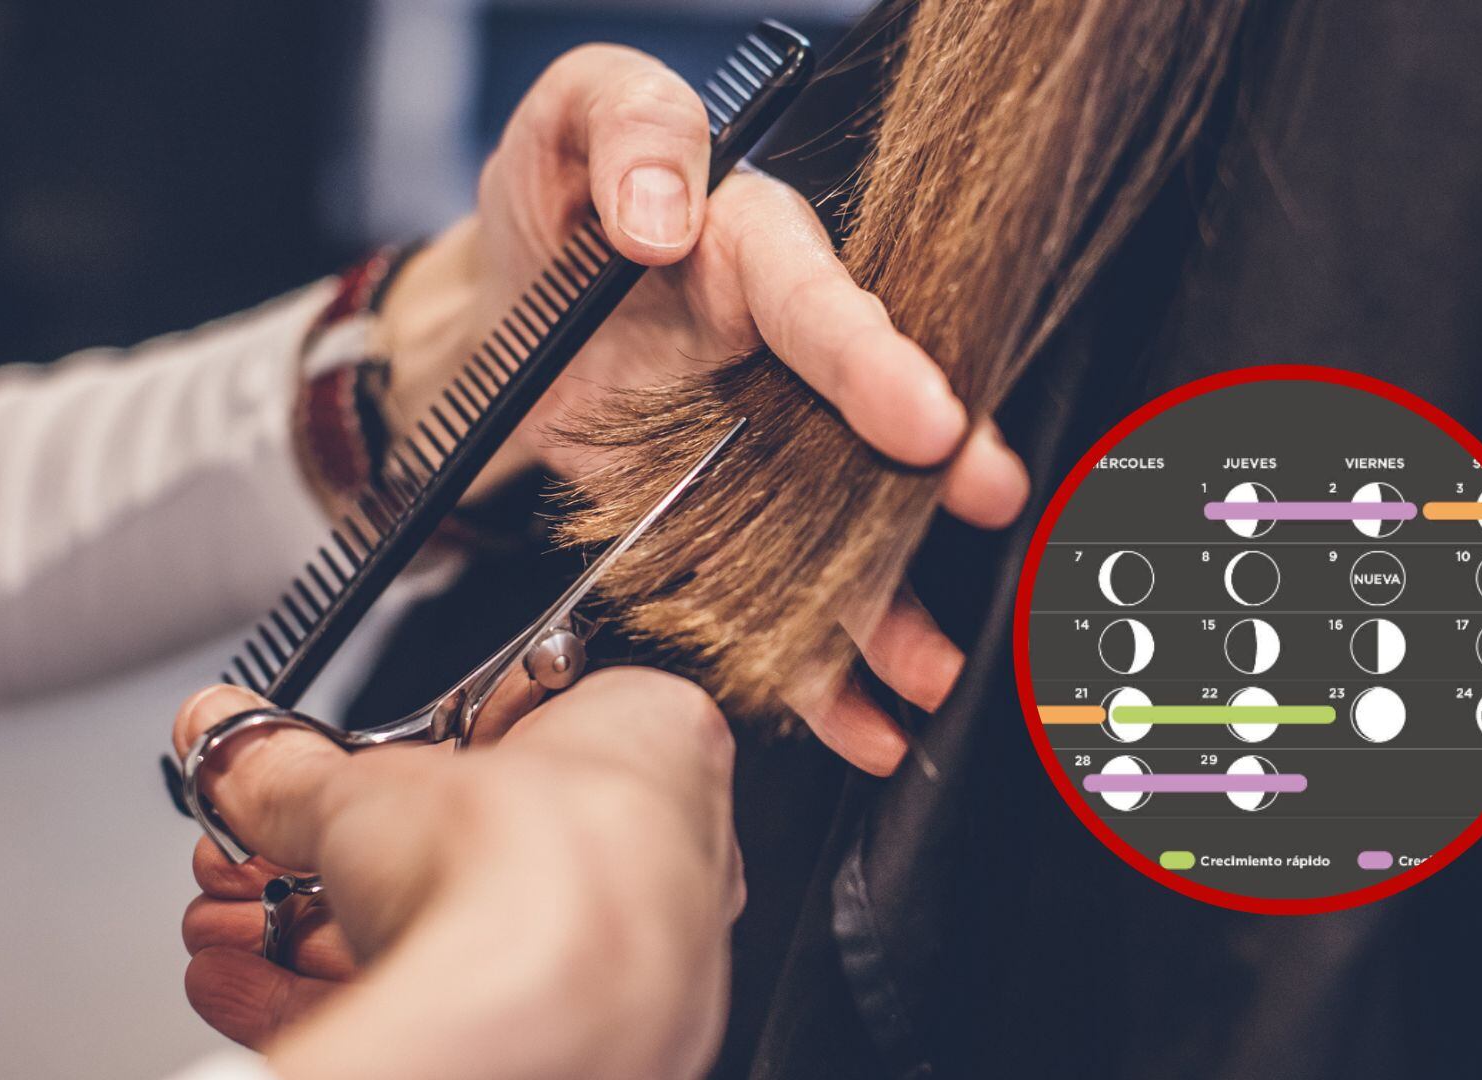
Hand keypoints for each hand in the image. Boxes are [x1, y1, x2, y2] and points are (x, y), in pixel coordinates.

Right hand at [173, 670, 741, 1078]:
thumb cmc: (529, 869)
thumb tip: (229, 740)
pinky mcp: (571, 1045)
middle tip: (257, 854)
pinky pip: (445, 1008)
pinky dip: (336, 993)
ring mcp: (624, 965)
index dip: (404, 753)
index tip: (331, 765)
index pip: (518, 730)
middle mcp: (661, 860)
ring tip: (227, 918)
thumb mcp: (364, 785)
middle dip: (332, 857)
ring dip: (314, 928)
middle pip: (468, 849)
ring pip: (452, 938)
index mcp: (655, 743)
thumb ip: (285, 766)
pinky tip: (244, 981)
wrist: (540, 1019)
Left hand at [375, 46, 1027, 776]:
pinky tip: (853, 717)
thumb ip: (626, 128)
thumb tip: (660, 206)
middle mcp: (781, 355)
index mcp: (758, 251)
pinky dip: (812, 662)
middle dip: (932, 480)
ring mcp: (760, 446)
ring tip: (924, 669)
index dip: (875, 360)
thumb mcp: (569, 121)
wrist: (494, 317)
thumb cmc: (549, 206)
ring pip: (838, 530)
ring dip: (884, 603)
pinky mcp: (720, 517)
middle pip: (868, 426)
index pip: (823, 302)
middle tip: (987, 510)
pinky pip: (775, 592)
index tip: (925, 417)